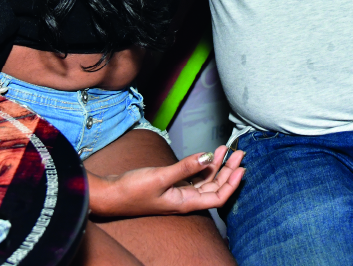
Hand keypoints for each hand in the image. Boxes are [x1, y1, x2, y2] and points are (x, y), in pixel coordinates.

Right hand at [87, 145, 244, 216]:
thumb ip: (185, 167)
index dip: (232, 184)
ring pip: (205, 180)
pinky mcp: (171, 185)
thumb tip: (208, 157)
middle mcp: (185, 199)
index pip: (218, 197)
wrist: (111, 193)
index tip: (241, 167)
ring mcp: (178, 192)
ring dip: (217, 166)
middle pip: (215, 187)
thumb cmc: (133, 190)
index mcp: (186, 202)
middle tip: (239, 153)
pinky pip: (194, 176)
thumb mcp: (161, 177)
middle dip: (228, 171)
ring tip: (226, 150)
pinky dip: (203, 165)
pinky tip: (206, 155)